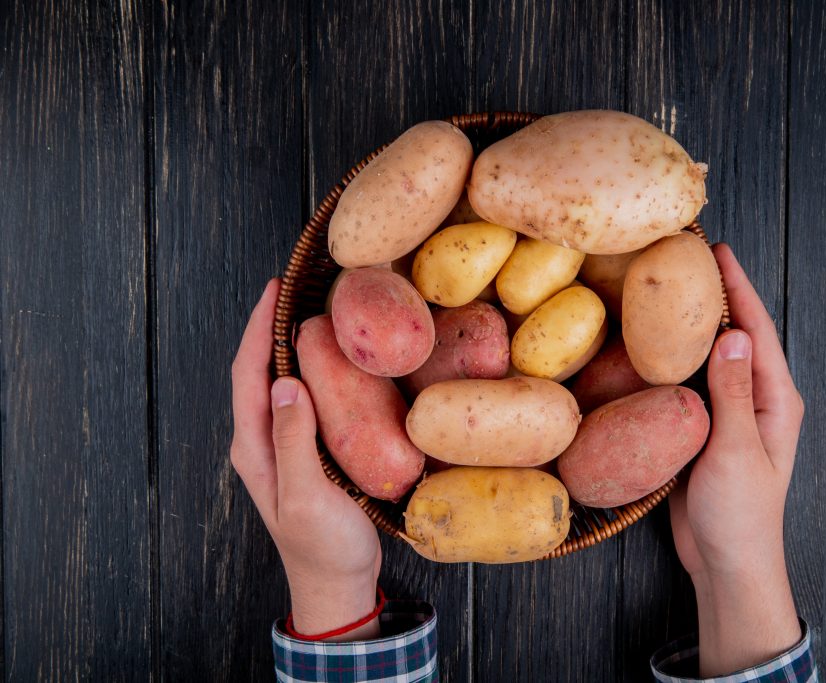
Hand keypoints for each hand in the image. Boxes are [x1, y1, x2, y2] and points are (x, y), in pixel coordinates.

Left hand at [230, 279, 382, 639]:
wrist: (337, 585)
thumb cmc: (323, 547)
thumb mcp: (307, 495)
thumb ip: (293, 442)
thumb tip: (285, 382)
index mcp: (253, 448)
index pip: (247, 373)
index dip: (258, 328)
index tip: (276, 289)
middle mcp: (261, 441)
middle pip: (258, 370)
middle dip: (271, 326)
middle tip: (298, 288)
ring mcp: (282, 447)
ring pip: (279, 382)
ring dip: (290, 344)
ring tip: (315, 312)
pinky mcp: (305, 452)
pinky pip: (302, 399)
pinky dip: (312, 370)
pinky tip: (335, 361)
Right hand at [669, 244, 802, 675]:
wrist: (728, 564)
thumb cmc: (742, 515)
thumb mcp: (737, 450)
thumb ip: (734, 393)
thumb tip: (732, 334)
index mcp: (775, 399)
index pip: (756, 329)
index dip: (738, 287)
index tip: (716, 249)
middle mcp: (754, 398)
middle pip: (734, 334)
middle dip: (714, 295)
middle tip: (683, 258)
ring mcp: (728, 414)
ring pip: (708, 357)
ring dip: (690, 325)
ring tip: (661, 291)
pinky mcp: (703, 429)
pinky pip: (688, 385)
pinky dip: (671, 360)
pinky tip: (646, 346)